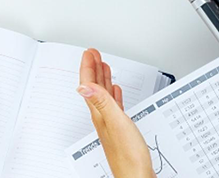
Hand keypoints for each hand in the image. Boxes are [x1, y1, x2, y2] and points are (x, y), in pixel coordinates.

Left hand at [77, 49, 153, 177]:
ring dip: (103, 80)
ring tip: (103, 66)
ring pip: (104, 95)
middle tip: (93, 54)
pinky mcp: (121, 129)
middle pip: (95, 88)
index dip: (89, 67)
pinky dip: (113, 95)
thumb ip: (101, 102)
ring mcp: (111, 123)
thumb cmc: (128, 156)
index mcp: (100, 113)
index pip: (90, 85)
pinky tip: (115, 92)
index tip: (89, 52)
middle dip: (94, 69)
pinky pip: (114, 106)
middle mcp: (102, 117)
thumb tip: (83, 86)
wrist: (136, 176)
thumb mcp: (115, 122)